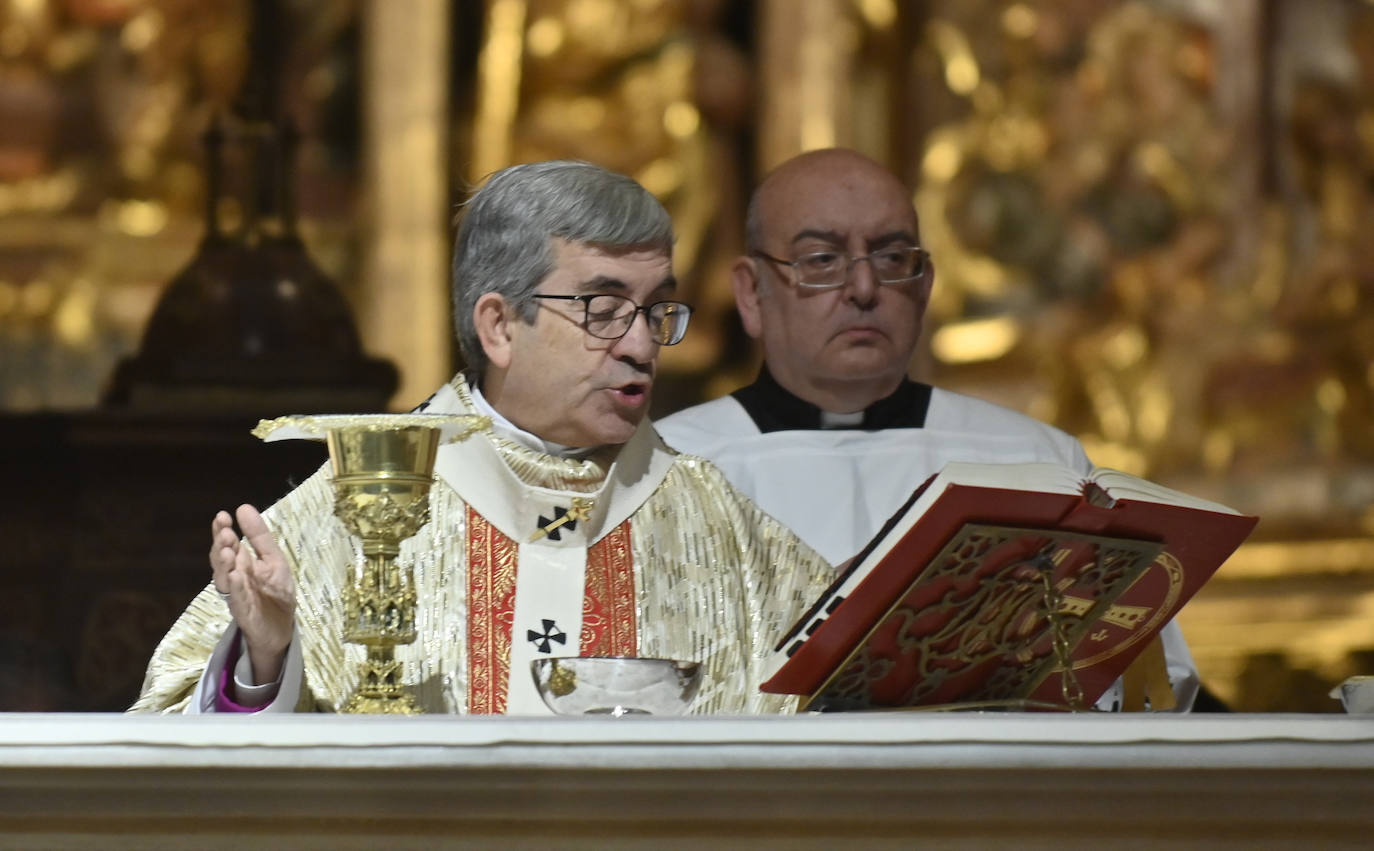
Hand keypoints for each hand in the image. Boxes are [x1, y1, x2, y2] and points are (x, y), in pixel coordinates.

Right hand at [209, 504, 295, 683]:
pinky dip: (236, 587)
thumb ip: (259, 536)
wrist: (282, 628)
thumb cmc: (275, 592)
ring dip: (225, 565)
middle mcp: (234, 578)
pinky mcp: (245, 613)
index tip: (223, 515)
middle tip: (226, 532)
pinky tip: (236, 575)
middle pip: (222, 560)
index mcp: (240, 563)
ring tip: (227, 550)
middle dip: (222, 545)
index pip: (227, 544)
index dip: (222, 530)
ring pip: (225, 579)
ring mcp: (237, 596)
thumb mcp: (273, 559)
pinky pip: (237, 599)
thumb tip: (243, 507)